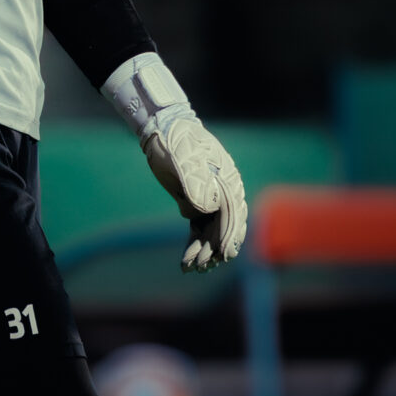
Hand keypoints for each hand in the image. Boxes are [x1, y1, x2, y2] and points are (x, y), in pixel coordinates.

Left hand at [143, 113, 246, 269]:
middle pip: (222, 227)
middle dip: (212, 249)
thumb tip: (206, 209)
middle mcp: (223, 193)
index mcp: (227, 181)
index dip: (227, 236)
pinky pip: (199, 228)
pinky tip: (187, 260)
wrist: (163, 127)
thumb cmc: (175, 141)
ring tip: (190, 268)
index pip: (232, 214)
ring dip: (202, 251)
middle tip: (200, 267)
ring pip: (210, 231)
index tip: (222, 255)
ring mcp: (211, 199)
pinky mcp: (196, 203)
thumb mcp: (182, 159)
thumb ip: (195, 182)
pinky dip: (194, 243)